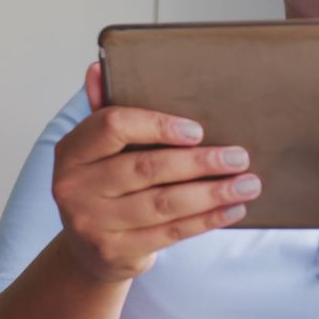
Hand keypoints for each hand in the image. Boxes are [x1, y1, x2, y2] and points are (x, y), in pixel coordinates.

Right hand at [51, 62, 261, 282]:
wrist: (88, 250)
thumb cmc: (102, 187)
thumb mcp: (96, 149)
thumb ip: (102, 109)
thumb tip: (98, 67)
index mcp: (71, 151)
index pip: (112, 127)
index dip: (156, 126)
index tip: (196, 130)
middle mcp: (75, 187)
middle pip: (145, 167)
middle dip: (199, 162)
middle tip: (239, 156)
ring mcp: (93, 223)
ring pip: (163, 203)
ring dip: (212, 192)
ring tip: (248, 183)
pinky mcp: (116, 251)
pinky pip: (171, 233)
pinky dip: (206, 220)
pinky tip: (232, 209)